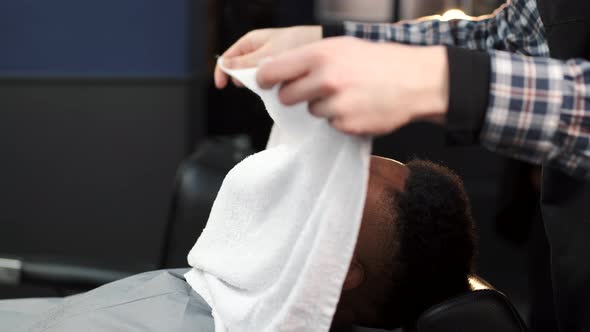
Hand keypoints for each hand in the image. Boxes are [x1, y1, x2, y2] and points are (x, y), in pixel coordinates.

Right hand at [214, 26, 321, 88]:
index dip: (222, 71)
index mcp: (251, 41)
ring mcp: (268, 59)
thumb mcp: (266, 55)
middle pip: (240, 68)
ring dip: (258, 83)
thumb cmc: (296, 44)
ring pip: (254, 75)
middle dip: (242, 79)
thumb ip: (245, 63)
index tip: (222, 86)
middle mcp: (258, 50)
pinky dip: (269, 84)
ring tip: (268, 86)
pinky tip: (277, 87)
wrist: (322, 43)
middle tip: (252, 87)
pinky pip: (268, 78)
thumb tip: (225, 67)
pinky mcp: (280, 68)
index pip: (228, 57)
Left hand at [256, 37, 448, 135]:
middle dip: (296, 95)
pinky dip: (340, 118)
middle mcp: (325, 79)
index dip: (265, 79)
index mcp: (320, 55)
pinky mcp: (346, 124)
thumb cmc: (377, 62)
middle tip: (316, 89)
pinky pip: (331, 124)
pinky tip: (357, 106)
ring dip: (323, 107)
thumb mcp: (342, 46)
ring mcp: (336, 104)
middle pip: (287, 96)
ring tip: (347, 95)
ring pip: (310, 111)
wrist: (416, 81)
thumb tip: (276, 69)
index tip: (265, 83)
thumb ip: (309, 57)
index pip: (272, 70)